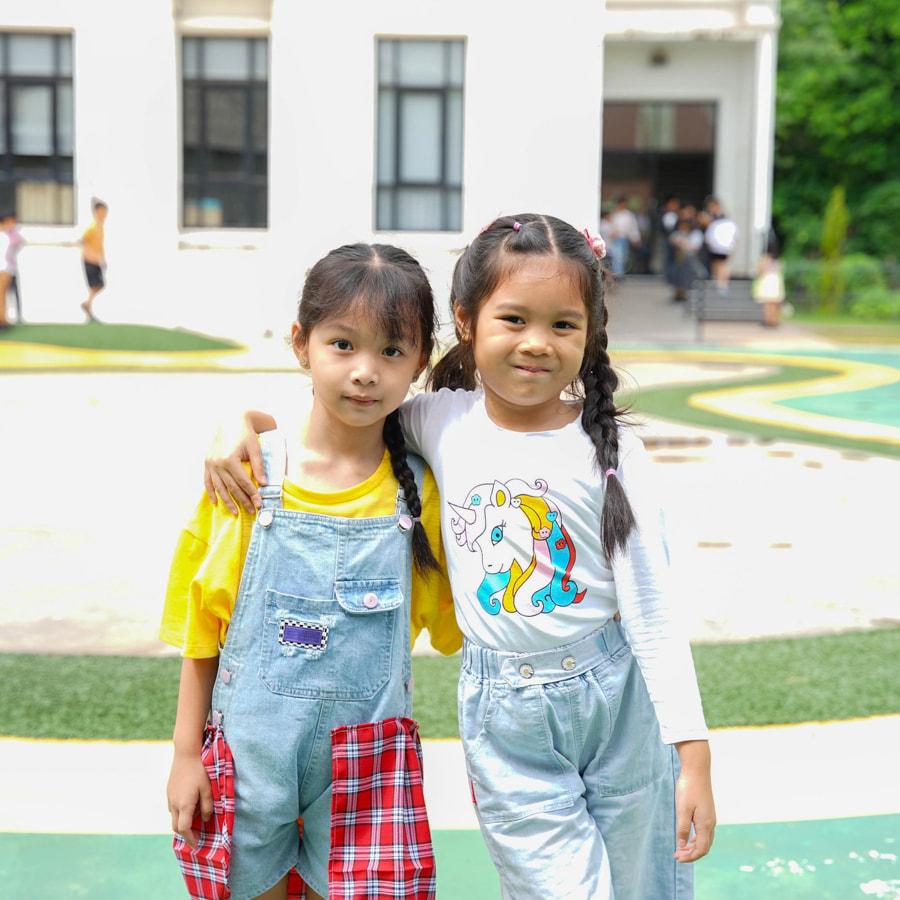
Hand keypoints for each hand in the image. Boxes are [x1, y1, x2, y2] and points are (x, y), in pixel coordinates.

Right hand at [167, 750, 212, 848]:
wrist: (185, 754)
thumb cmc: (199, 770)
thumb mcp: (208, 789)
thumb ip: (207, 806)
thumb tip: (205, 820)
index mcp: (184, 805)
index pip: (184, 829)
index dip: (190, 839)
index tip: (196, 845)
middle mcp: (174, 804)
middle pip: (176, 826)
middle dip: (185, 833)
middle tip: (195, 836)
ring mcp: (169, 797)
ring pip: (174, 817)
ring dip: (182, 822)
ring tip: (194, 820)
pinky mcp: (169, 791)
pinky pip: (173, 807)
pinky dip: (180, 812)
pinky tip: (189, 805)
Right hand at [203, 415, 267, 514]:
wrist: (230, 420)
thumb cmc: (246, 434)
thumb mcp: (255, 448)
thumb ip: (259, 466)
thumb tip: (264, 484)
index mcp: (229, 459)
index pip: (243, 482)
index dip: (252, 494)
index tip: (259, 504)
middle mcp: (217, 463)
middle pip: (231, 487)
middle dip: (242, 501)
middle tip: (251, 511)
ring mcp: (210, 464)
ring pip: (219, 488)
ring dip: (227, 501)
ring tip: (236, 513)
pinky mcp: (206, 463)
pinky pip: (207, 481)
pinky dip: (211, 493)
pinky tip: (216, 503)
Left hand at [673, 740, 715, 862]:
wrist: (697, 770)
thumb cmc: (688, 788)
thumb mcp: (682, 809)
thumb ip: (681, 828)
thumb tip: (681, 846)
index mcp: (706, 824)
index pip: (701, 849)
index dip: (690, 857)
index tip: (677, 858)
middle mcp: (711, 823)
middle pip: (704, 847)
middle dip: (692, 854)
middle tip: (677, 856)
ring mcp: (710, 818)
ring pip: (705, 840)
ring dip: (693, 847)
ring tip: (680, 849)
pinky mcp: (707, 812)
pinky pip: (704, 832)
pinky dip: (696, 839)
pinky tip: (686, 838)